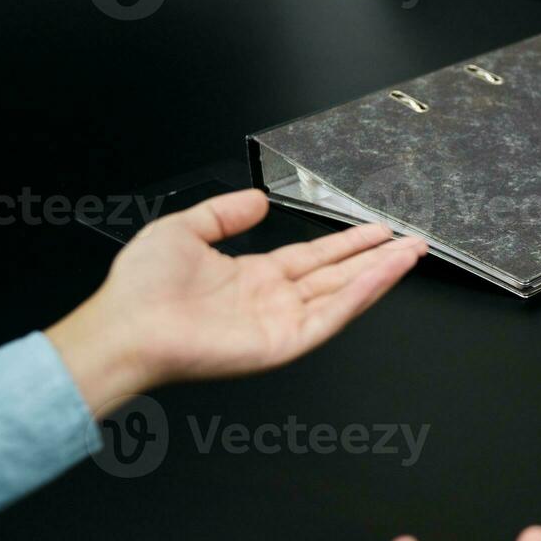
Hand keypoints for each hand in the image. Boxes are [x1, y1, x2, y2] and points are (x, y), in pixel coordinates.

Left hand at [45, 188, 425, 414]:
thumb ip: (223, 214)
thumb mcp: (183, 230)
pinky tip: (381, 276)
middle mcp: (274, 301)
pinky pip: (330, 316)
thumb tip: (257, 198)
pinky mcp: (285, 342)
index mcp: (254, 277)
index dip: (349, 242)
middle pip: (340, 275)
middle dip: (378, 258)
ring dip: (380, 273)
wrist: (127, 325)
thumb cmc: (141, 288)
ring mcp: (283, 323)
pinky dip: (359, 296)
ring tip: (411, 254)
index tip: (378, 229)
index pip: (316, 258)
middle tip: (413, 243)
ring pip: (344, 294)